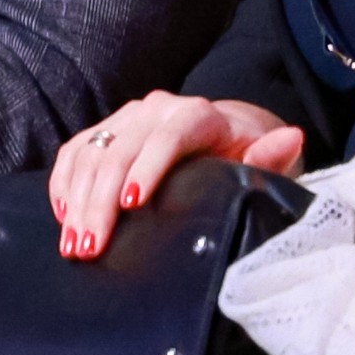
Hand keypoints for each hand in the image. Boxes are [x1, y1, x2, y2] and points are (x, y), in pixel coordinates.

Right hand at [50, 93, 303, 260]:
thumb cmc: (247, 153)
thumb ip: (273, 156)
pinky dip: (64, 184)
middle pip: (120, 150)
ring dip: (77, 200)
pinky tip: (64, 216)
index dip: (147, 168)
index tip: (130, 204)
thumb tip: (290, 139)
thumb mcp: (268, 160)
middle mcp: (158, 109)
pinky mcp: (108, 130)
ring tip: (74, 244)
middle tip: (90, 245)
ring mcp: (128, 118)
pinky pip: (75, 152)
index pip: (167, 137)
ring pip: (91, 153)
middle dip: (100, 200)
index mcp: (199, 115)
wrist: (226, 134)